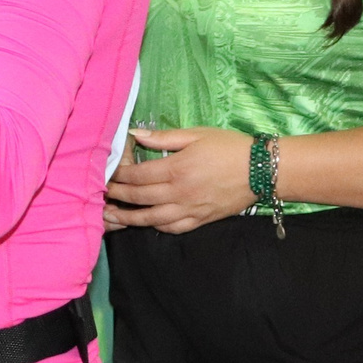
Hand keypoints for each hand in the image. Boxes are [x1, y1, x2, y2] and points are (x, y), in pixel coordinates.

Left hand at [105, 126, 255, 234]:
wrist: (262, 170)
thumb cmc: (229, 147)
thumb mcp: (196, 134)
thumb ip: (163, 138)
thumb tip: (135, 135)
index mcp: (176, 169)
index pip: (137, 175)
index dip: (119, 175)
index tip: (106, 173)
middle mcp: (179, 193)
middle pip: (139, 197)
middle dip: (117, 196)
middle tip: (100, 195)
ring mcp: (190, 210)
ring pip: (151, 219)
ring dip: (128, 218)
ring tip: (110, 217)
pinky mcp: (201, 220)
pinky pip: (173, 228)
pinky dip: (156, 227)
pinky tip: (145, 223)